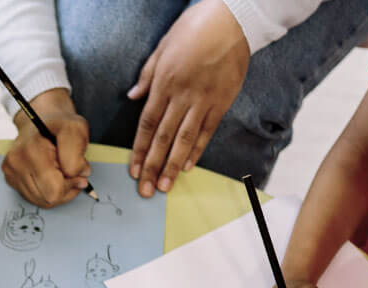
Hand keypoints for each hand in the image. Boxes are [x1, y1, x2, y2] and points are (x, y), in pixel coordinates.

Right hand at [2, 88, 91, 207]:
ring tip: (60, 172)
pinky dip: (46, 191)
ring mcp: (11, 172)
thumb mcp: (76, 129)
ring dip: (56, 191)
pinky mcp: (9, 178)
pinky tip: (49, 176)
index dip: (71, 184)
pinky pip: (33, 198)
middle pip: (48, 199)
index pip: (54, 191)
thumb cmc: (58, 125)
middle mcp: (16, 163)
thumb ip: (79, 154)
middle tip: (70, 172)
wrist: (38, 120)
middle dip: (64, 189)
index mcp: (31, 150)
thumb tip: (79, 176)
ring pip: (41, 202)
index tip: (78, 171)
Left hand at [128, 0, 249, 195]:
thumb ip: (148, 74)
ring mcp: (204, 99)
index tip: (134, 171)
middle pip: (163, 138)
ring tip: (164, 186)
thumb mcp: (164, 45)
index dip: (139, 150)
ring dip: (172, 165)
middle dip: (153, 166)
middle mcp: (182, 95)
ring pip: (184, 139)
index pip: (147, 124)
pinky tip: (187, 166)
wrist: (235, 16)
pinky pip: (207, 130)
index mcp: (164, 82)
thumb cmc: (196, 26)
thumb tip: (132, 97)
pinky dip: (196, 149)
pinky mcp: (223, 100)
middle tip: (146, 190)